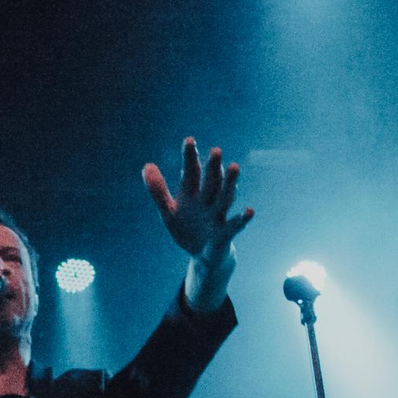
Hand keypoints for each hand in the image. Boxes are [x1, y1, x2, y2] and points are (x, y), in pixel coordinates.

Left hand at [142, 137, 255, 268]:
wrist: (203, 257)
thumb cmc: (187, 231)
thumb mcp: (169, 212)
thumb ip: (158, 191)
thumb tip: (146, 165)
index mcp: (193, 194)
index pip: (192, 172)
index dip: (190, 157)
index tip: (189, 140)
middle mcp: (208, 200)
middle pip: (211, 181)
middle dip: (213, 167)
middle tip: (216, 150)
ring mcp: (217, 216)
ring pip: (224, 197)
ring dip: (230, 183)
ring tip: (234, 167)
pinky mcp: (224, 233)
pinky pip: (234, 225)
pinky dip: (243, 219)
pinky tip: (250, 210)